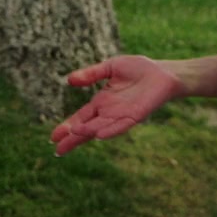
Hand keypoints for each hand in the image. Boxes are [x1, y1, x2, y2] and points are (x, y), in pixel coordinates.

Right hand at [50, 55, 184, 155]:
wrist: (163, 72)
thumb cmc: (138, 69)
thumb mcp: (110, 67)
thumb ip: (91, 74)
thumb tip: (69, 80)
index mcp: (101, 102)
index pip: (80, 118)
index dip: (67, 127)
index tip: (53, 137)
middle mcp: (109, 112)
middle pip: (87, 128)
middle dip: (73, 138)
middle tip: (58, 149)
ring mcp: (122, 115)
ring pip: (101, 127)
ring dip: (88, 132)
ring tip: (74, 136)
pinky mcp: (136, 115)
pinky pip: (121, 125)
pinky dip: (110, 130)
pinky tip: (99, 135)